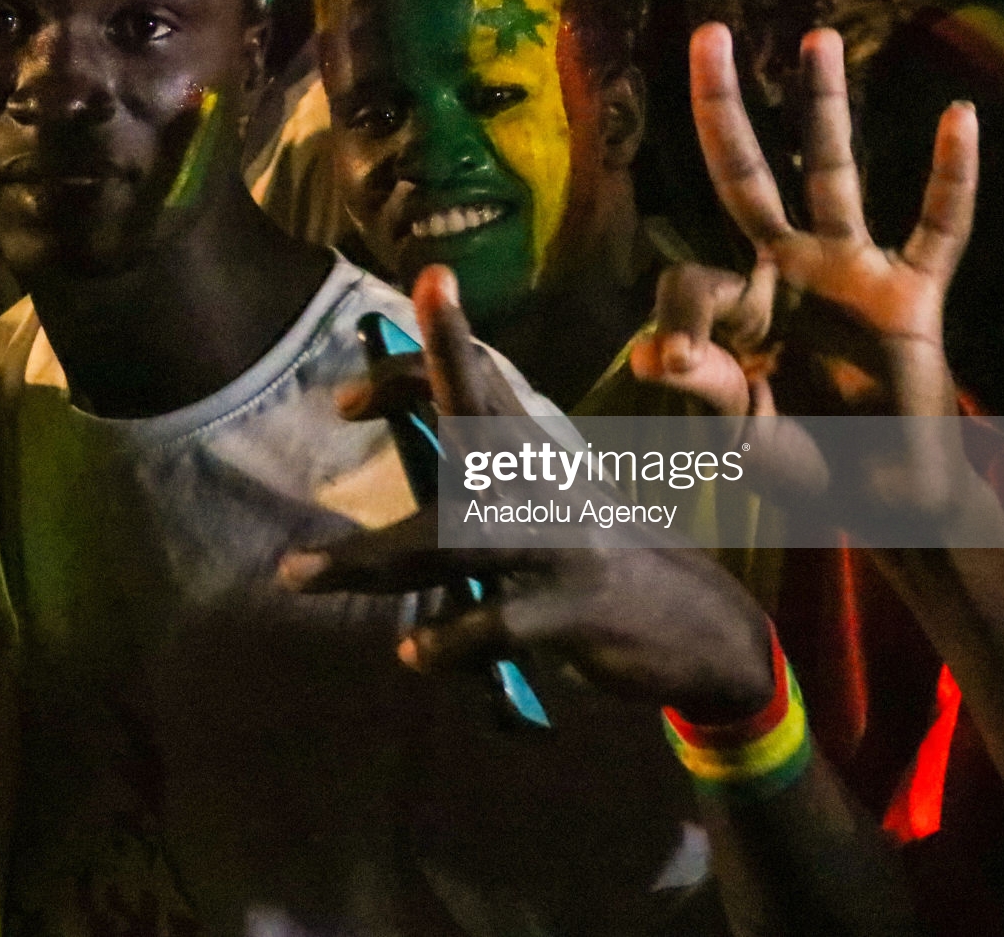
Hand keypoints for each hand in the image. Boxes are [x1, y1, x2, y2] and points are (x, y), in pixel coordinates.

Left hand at [278, 267, 774, 721]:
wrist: (707, 632)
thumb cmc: (604, 561)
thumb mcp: (551, 504)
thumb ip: (488, 479)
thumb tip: (407, 456)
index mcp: (539, 450)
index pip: (481, 377)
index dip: (431, 350)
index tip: (350, 387)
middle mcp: (548, 481)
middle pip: (476, 416)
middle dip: (421, 382)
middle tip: (342, 394)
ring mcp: (563, 543)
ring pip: (456, 537)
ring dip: (368, 559)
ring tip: (296, 573)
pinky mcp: (576, 609)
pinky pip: (498, 623)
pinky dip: (448, 642)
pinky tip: (412, 652)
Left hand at [629, 25, 999, 537]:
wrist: (879, 499)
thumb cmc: (800, 462)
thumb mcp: (741, 434)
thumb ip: (704, 391)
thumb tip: (653, 356)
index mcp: (737, 303)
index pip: (693, 274)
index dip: (679, 315)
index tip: (674, 362)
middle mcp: (788, 269)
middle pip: (747, 173)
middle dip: (724, 108)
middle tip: (708, 35)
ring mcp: (852, 274)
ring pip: (833, 174)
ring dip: (824, 108)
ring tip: (816, 39)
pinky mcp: (911, 295)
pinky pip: (936, 227)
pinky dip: (950, 178)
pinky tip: (958, 118)